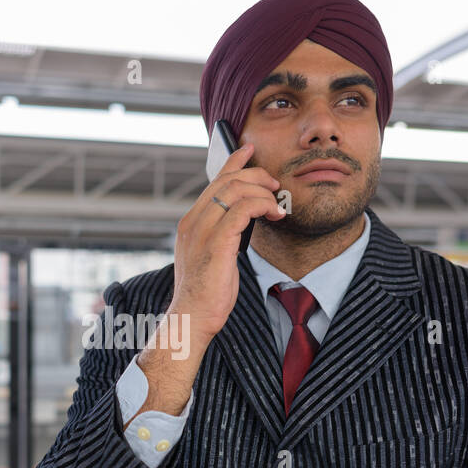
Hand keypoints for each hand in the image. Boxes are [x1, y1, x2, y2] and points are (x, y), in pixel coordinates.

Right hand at [169, 142, 283, 340]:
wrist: (191, 317)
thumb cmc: (205, 294)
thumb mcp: (211, 258)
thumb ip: (221, 237)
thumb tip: (243, 223)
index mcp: (190, 223)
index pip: (213, 182)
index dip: (232, 162)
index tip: (249, 150)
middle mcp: (192, 221)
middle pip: (226, 180)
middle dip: (255, 175)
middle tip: (274, 184)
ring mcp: (202, 230)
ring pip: (236, 190)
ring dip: (263, 192)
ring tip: (277, 204)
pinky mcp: (216, 242)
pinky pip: (243, 208)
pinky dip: (263, 205)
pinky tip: (274, 214)